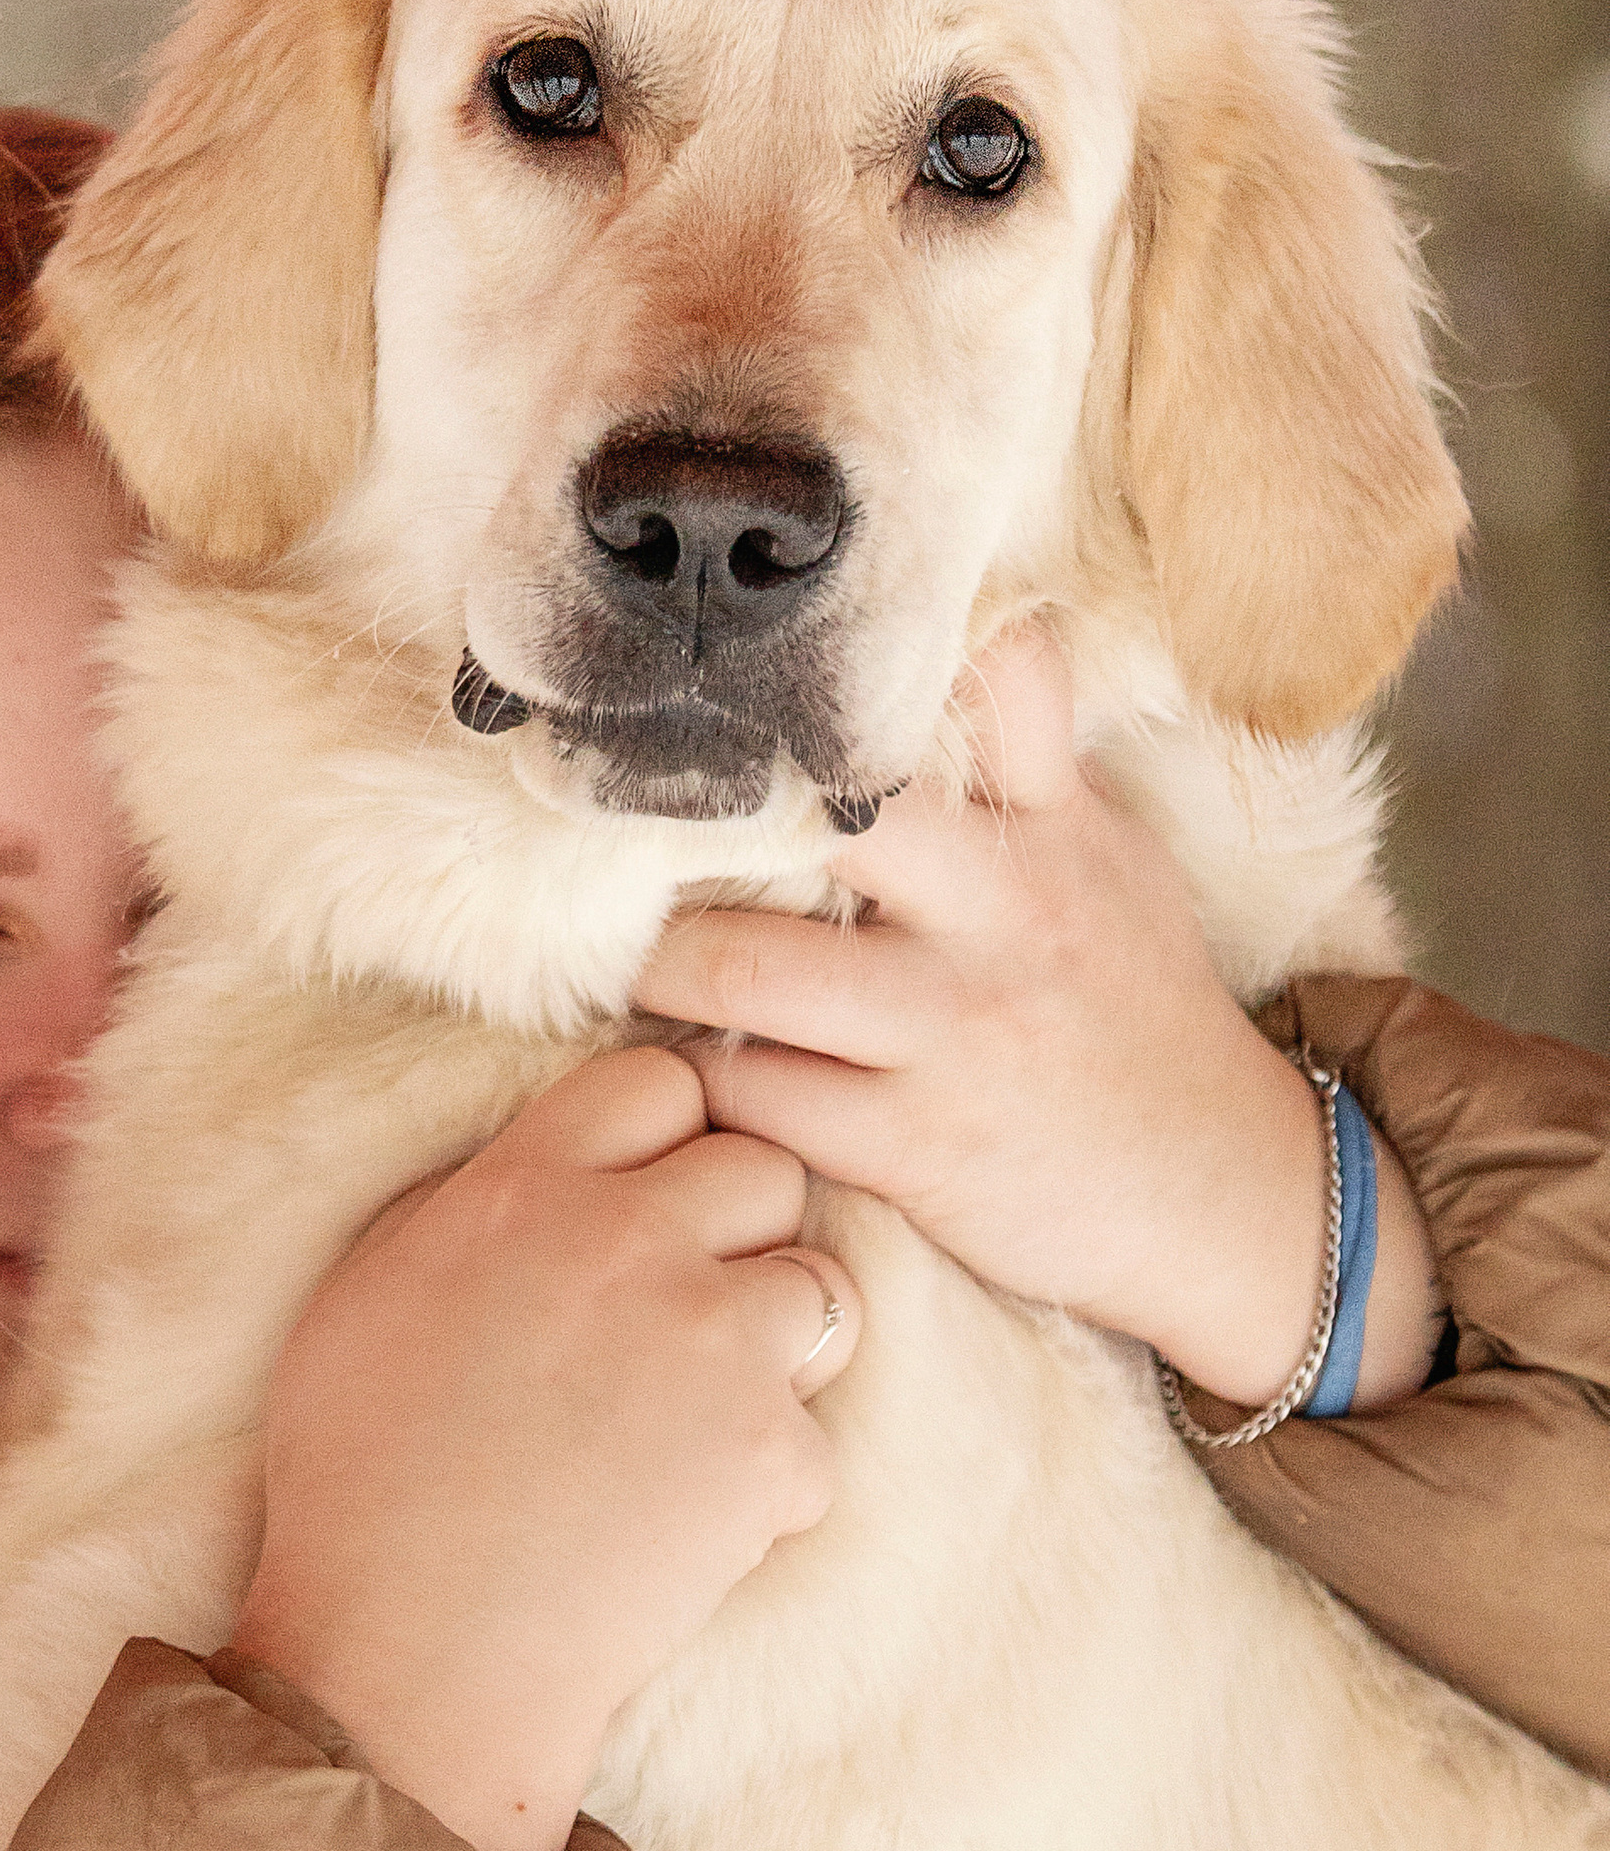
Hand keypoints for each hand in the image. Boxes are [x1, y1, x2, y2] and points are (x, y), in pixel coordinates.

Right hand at [232, 1048, 856, 1850]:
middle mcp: (632, 1241)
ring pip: (818, 1289)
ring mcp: (713, 1343)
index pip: (658, 1082)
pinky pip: (813, 1437)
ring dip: (771, 1347)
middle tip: (676, 1319)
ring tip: (687, 1421)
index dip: (662, 1138)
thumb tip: (550, 1170)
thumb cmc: (360, 1484)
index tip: (641, 1201)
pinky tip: (679, 1525)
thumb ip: (475, 1206)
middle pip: (761, 1168)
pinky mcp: (770, 1450)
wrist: (411, 1654)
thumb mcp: (370, 1294)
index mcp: (525, 1188)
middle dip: (735, 1232)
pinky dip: (765, 1484)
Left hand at [633, 630, 1439, 1414]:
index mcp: (1057, 827)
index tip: (780, 677)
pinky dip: (703, 1083)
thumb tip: (947, 663)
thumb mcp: (1112, 866)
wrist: (1213, 1193)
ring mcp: (953, 1031)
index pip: (999, 675)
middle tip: (638, 839)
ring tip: (646, 963)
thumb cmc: (1137, 1015)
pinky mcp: (911, 1145)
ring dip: (666, 966)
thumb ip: (1028, 773)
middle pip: (823, 810)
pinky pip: (753, 1095)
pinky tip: (695, 1070)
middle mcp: (1005, 912)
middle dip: (708, 820)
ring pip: (742, 968)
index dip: (886, 658)